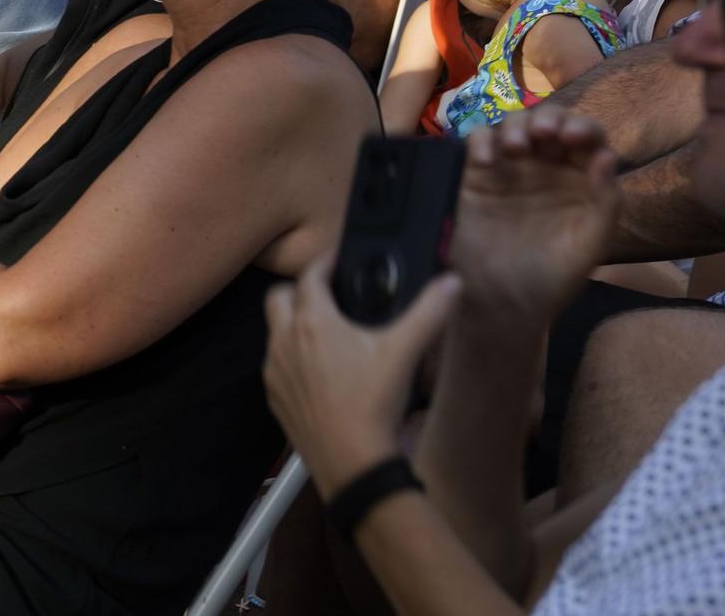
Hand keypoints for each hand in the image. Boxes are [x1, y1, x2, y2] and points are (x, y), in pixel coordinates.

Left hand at [264, 256, 461, 496]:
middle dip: (298, 290)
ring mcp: (275, 370)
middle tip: (326, 294)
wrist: (352, 463)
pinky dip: (291, 358)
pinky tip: (317, 370)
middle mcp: (284, 341)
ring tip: (324, 331)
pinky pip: (275, 365)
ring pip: (273, 332)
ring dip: (292, 324)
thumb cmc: (374, 405)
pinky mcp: (274, 397)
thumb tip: (451, 283)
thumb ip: (429, 313)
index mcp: (312, 322)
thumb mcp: (405, 353)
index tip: (337, 261)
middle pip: (279, 297)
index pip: (310, 276)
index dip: (324, 263)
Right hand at [449, 107, 622, 328]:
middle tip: (545, 135)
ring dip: (517, 126)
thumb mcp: (590, 244)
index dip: (583, 129)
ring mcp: (509, 167)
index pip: (587, 139)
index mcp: (580, 178)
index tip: (575, 138)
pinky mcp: (475, 175)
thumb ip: (605, 202)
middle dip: (549, 119)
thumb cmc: (553, 277)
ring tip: (517, 147)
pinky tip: (487, 161)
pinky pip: (476, 142)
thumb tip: (607, 155)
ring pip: (513, 124)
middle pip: (549, 122)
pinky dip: (480, 140)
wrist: (503, 303)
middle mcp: (545, 166)